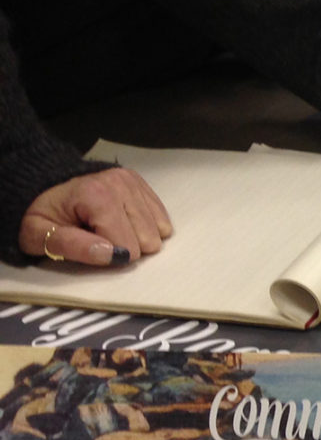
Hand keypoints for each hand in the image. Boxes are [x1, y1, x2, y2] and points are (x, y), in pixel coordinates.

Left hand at [19, 166, 171, 265]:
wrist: (41, 185)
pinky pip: (163, 220)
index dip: (107, 255)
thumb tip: (114, 256)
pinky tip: (124, 222)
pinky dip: (147, 228)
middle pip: (148, 241)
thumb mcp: (37, 235)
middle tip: (97, 236)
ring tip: (109, 228)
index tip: (85, 243)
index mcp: (97, 195)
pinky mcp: (142, 185)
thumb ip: (72, 246)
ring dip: (137, 238)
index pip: (128, 247)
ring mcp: (134, 183)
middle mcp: (121, 184)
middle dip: (125, 247)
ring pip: (160, 232)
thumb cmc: (40, 215)